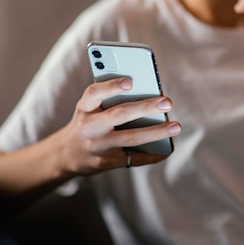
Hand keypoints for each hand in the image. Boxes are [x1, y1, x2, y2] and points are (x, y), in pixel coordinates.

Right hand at [61, 77, 180, 175]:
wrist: (67, 154)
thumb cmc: (87, 122)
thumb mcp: (89, 108)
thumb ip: (108, 99)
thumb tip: (147, 93)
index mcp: (84, 108)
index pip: (94, 93)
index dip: (111, 86)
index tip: (130, 82)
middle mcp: (90, 127)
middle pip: (119, 114)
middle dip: (145, 107)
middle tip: (167, 102)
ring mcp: (98, 146)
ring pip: (131, 138)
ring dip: (156, 132)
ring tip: (176, 126)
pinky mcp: (106, 162)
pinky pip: (133, 158)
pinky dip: (152, 155)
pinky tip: (166, 150)